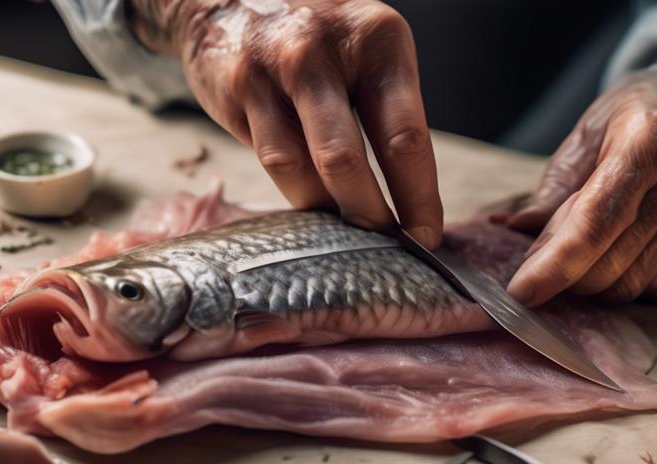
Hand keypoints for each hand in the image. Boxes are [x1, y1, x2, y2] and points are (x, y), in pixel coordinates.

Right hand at [130, 0, 441, 247]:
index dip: (417, 198)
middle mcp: (322, 50)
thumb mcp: (367, 55)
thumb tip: (412, 202)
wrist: (231, 1)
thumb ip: (388, 115)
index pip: (405, 136)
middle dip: (368, 217)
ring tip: (344, 229)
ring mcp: (273, 69)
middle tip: (383, 245)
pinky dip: (293, 190)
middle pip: (347, 161)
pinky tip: (310, 200)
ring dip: (325, 210)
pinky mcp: (237, 90)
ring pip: (300, 170)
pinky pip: (268, 160)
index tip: (425, 236)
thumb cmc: (320, 41)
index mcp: (377, 41)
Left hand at [500, 73, 656, 305]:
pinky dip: (633, 282)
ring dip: (597, 284)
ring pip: (636, 284)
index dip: (555, 265)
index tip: (521, 291)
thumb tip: (512, 229)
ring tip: (589, 252)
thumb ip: (553, 187)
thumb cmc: (640, 117)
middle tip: (548, 261)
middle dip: (568, 275)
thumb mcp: (589, 132)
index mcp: (649, 138)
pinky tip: (628, 252)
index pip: (595, 223)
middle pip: (612, 263)